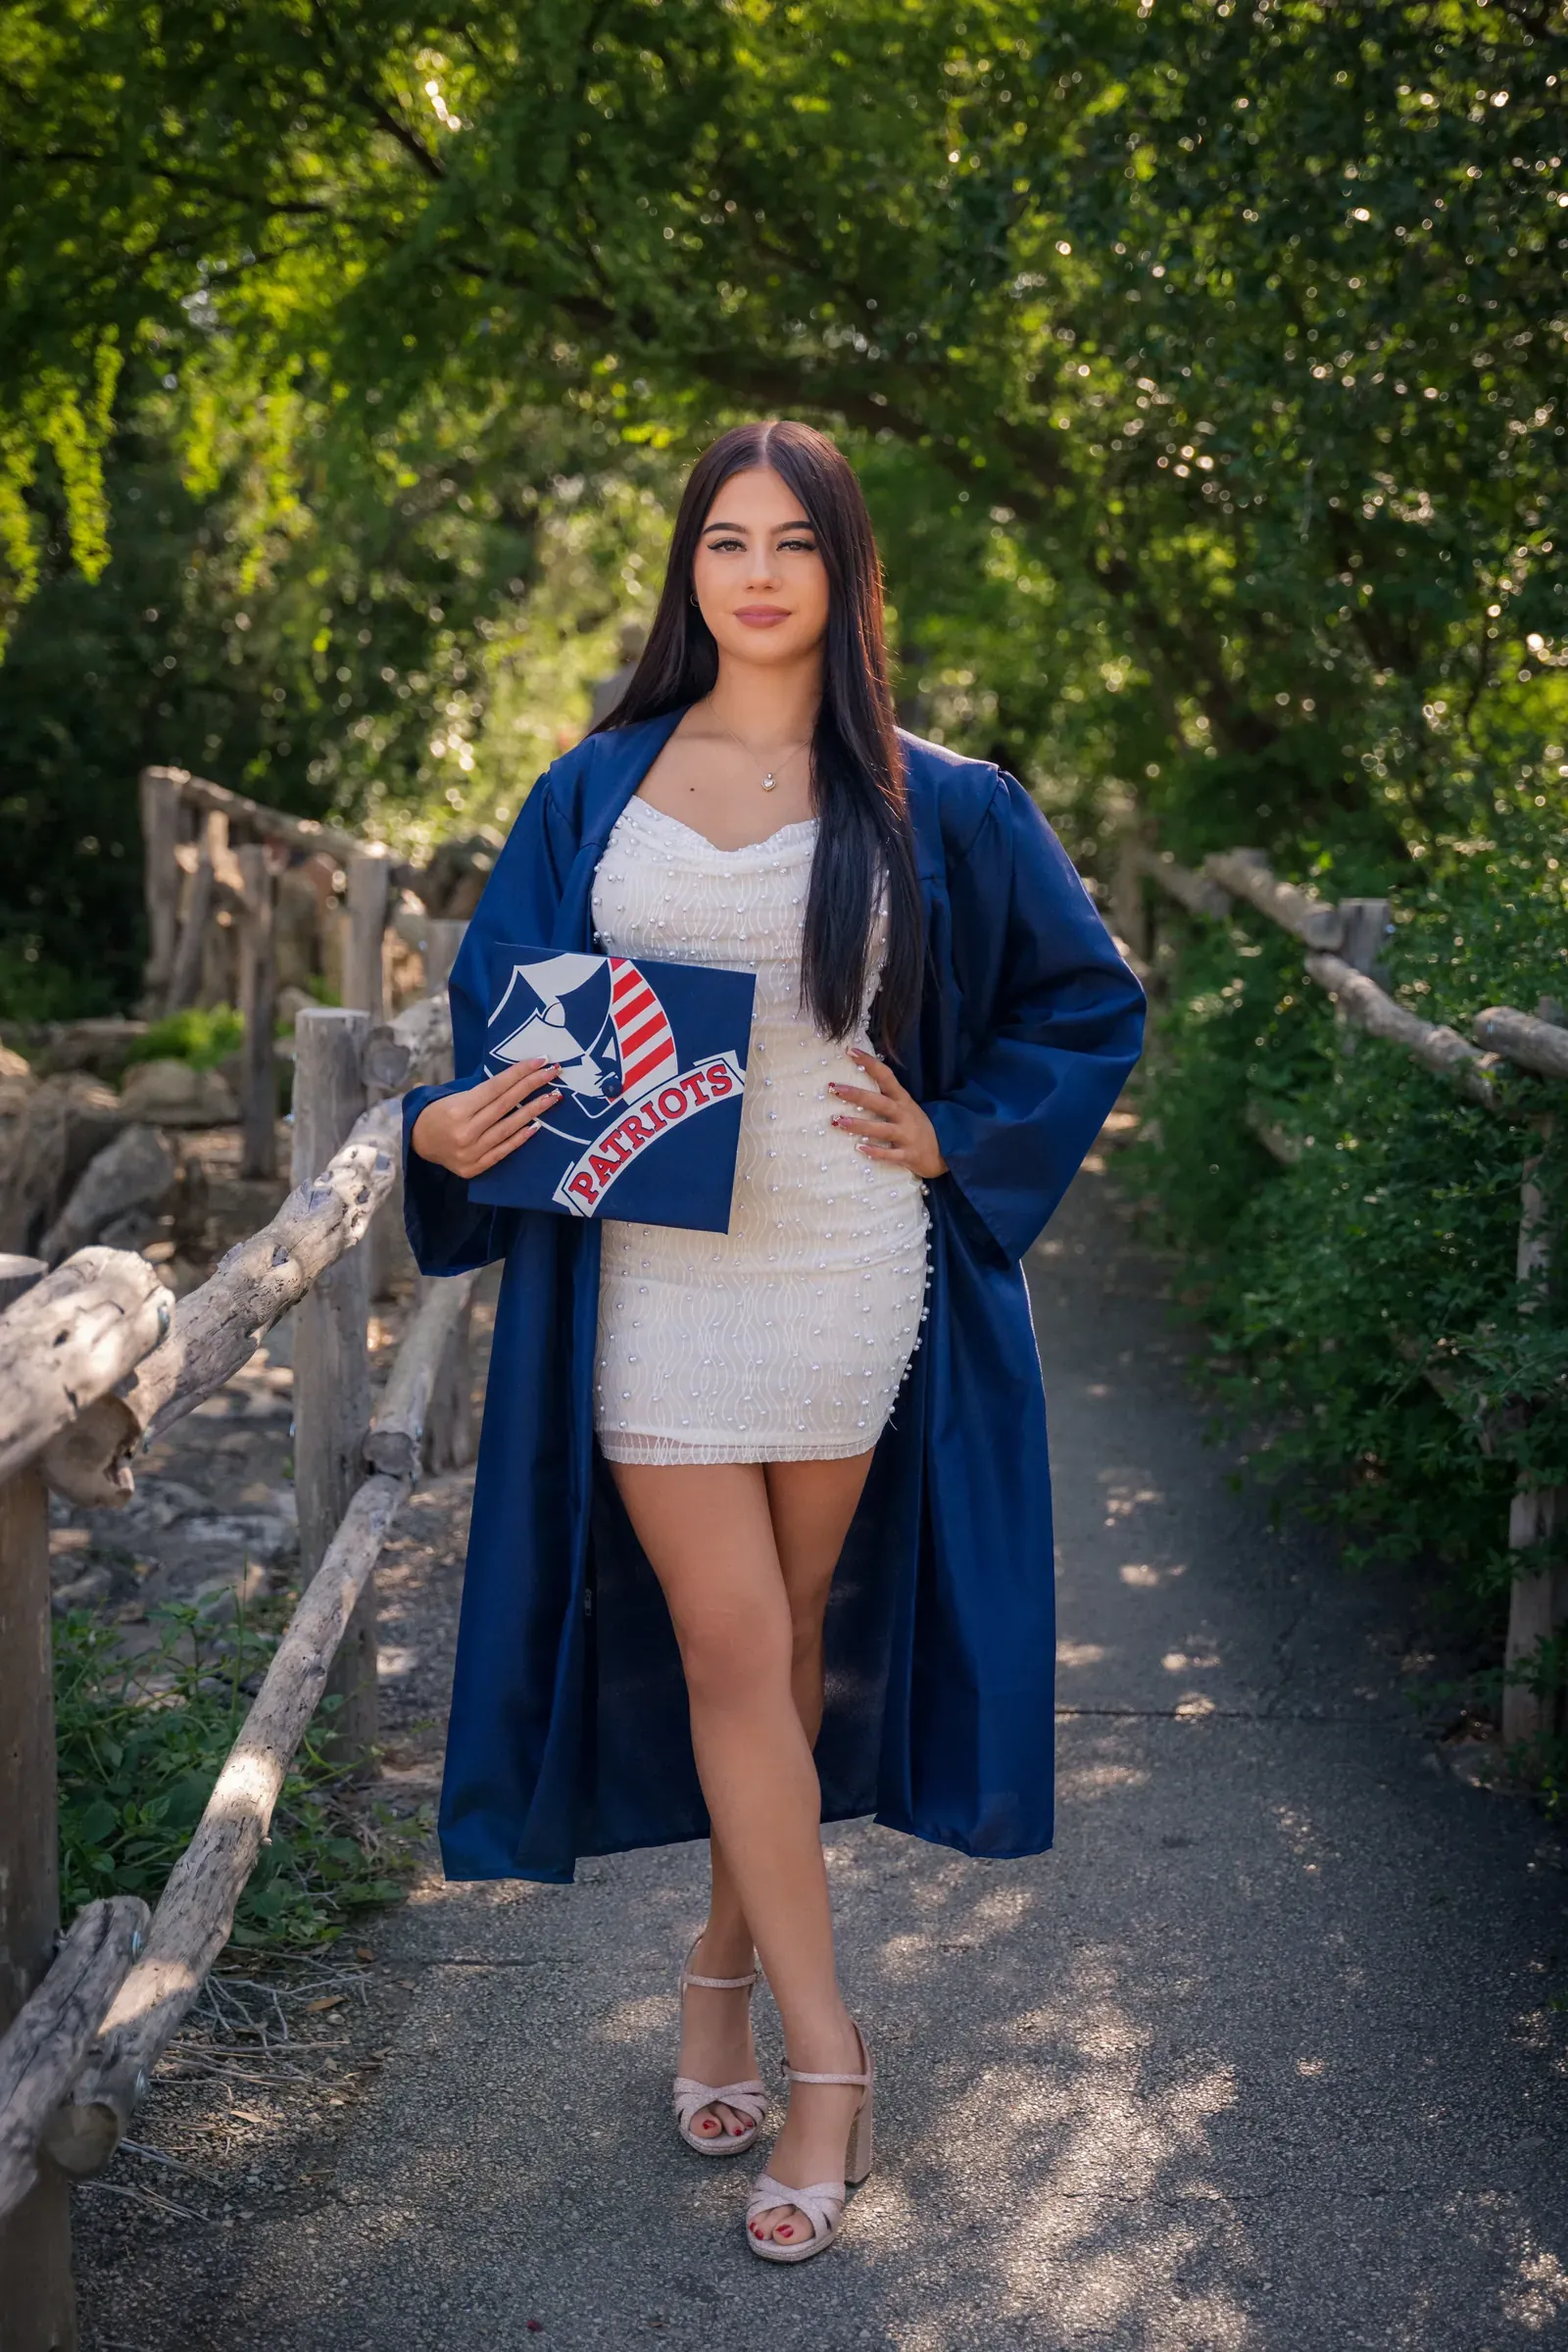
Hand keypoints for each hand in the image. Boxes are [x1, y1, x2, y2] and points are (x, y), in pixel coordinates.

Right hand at [410, 1059, 561, 1178]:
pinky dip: (520, 1137)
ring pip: (509, 1128)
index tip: (541, 1061)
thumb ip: (484, 1091)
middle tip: (554, 1073)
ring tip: (553, 1097)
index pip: (496, 1087)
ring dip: (534, 1111)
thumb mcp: (455, 1095)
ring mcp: (471, 1152)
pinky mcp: (475, 1167)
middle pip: (506, 1105)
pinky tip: (537, 1125)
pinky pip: (503, 1150)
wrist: (418, 1142)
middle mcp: (465, 1131)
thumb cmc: (440, 1112)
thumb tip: (518, 1077)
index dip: (520, 1073)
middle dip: (533, 1086)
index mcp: (458, 1109)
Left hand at [828, 1049, 947, 1178]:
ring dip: (860, 1125)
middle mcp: (904, 1115)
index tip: (851, 1051)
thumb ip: (886, 1097)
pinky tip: (860, 1148)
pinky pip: (891, 1154)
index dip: (870, 1063)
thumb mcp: (905, 1108)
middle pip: (879, 1102)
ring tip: (839, 1121)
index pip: (886, 1077)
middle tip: (835, 1088)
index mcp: (903, 1100)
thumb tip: (856, 1085)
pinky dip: (876, 1152)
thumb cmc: (916, 1127)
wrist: (942, 1152)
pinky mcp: (909, 1155)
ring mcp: (907, 1135)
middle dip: (857, 1095)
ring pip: (882, 1129)